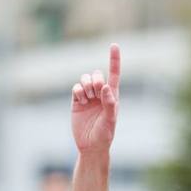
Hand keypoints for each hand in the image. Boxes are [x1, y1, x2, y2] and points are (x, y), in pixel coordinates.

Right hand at [72, 44, 120, 158]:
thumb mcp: (110, 120)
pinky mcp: (77, 102)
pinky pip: (76, 88)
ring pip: (85, 79)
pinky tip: (80, 100)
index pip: (114, 74)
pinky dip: (77, 91)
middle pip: (97, 74)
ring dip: (86, 84)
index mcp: (112, 96)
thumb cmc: (105, 134)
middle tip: (96, 93)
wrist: (90, 146)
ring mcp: (88, 97)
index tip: (114, 45)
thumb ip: (109, 103)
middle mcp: (100, 94)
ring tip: (87, 98)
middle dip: (96, 80)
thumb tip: (106, 88)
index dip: (114, 59)